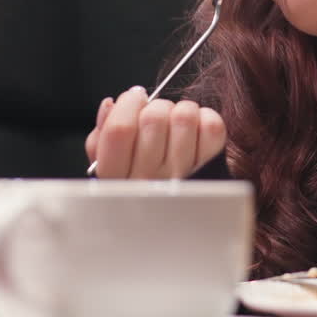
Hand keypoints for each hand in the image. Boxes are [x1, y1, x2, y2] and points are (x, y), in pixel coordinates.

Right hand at [85, 86, 226, 178]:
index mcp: (118, 179)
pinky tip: (197, 132)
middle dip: (156, 106)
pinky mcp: (214, 168)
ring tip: (178, 124)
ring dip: (181, 110)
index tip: (134, 98)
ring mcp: (184, 175)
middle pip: (154, 118)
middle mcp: (151, 180)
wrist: (184, 218)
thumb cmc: (144, 187)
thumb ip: (102, 137)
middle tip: (158, 116)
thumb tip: (111, 104)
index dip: (128, 103)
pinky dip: (205, 118)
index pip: (119, 131)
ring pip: (184, 116)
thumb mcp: (111, 168)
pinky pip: (211, 126)